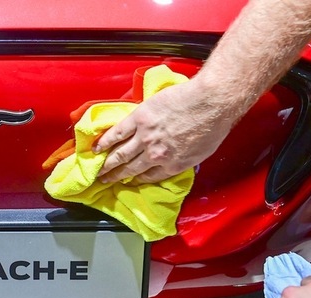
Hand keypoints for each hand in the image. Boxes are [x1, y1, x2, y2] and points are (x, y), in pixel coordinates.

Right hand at [93, 78, 238, 183]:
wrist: (212, 103)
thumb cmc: (214, 125)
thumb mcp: (202, 153)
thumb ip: (184, 159)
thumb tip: (175, 158)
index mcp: (171, 165)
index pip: (149, 176)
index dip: (137, 179)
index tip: (129, 180)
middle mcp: (155, 155)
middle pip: (130, 168)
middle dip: (115, 176)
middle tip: (104, 180)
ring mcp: (145, 137)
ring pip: (120, 153)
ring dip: (107, 163)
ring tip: (98, 169)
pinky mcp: (139, 119)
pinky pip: (117, 133)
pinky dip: (105, 141)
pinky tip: (97, 147)